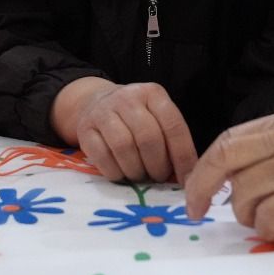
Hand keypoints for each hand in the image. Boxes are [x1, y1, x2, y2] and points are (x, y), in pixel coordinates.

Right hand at [51, 78, 196, 183]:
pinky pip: (102, 156)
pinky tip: (121, 174)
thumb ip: (171, 140)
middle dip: (157, 165)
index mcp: (153, 94)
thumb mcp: (156, 117)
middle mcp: (128, 97)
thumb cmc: (134, 117)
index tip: (187, 180)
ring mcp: (103, 111)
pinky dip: (115, 172)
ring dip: (136, 170)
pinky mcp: (85, 128)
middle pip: (148, 137)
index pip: (173, 126)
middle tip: (158, 178)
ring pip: (124, 146)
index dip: (182, 156)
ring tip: (140, 176)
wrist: (95, 102)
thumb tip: (188, 176)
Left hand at [183, 109, 273, 238]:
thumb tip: (229, 174)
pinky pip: (269, 216)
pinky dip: (269, 228)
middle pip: (226, 161)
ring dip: (249, 215)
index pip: (228, 140)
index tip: (194, 194)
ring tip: (268, 219)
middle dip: (203, 190)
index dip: (203, 169)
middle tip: (200, 212)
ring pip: (245, 194)